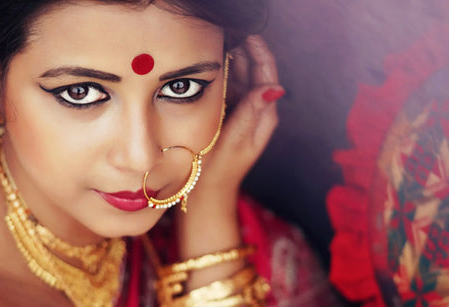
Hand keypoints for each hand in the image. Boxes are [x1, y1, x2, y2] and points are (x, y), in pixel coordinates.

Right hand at [175, 36, 282, 287]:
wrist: (206, 192)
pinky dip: (224, 76)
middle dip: (247, 52)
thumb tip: (274, 86)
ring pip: (243, 80)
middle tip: (229, 34)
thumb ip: (251, 112)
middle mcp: (257, 112)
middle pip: (257, 74)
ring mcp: (243, 114)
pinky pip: (230, 90)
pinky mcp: (229, 117)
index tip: (248, 35)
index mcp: (264, 116)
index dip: (260, 53)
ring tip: (220, 44)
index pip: (268, 76)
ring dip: (235, 61)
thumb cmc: (219, 169)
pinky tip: (212, 66)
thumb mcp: (236, 140)